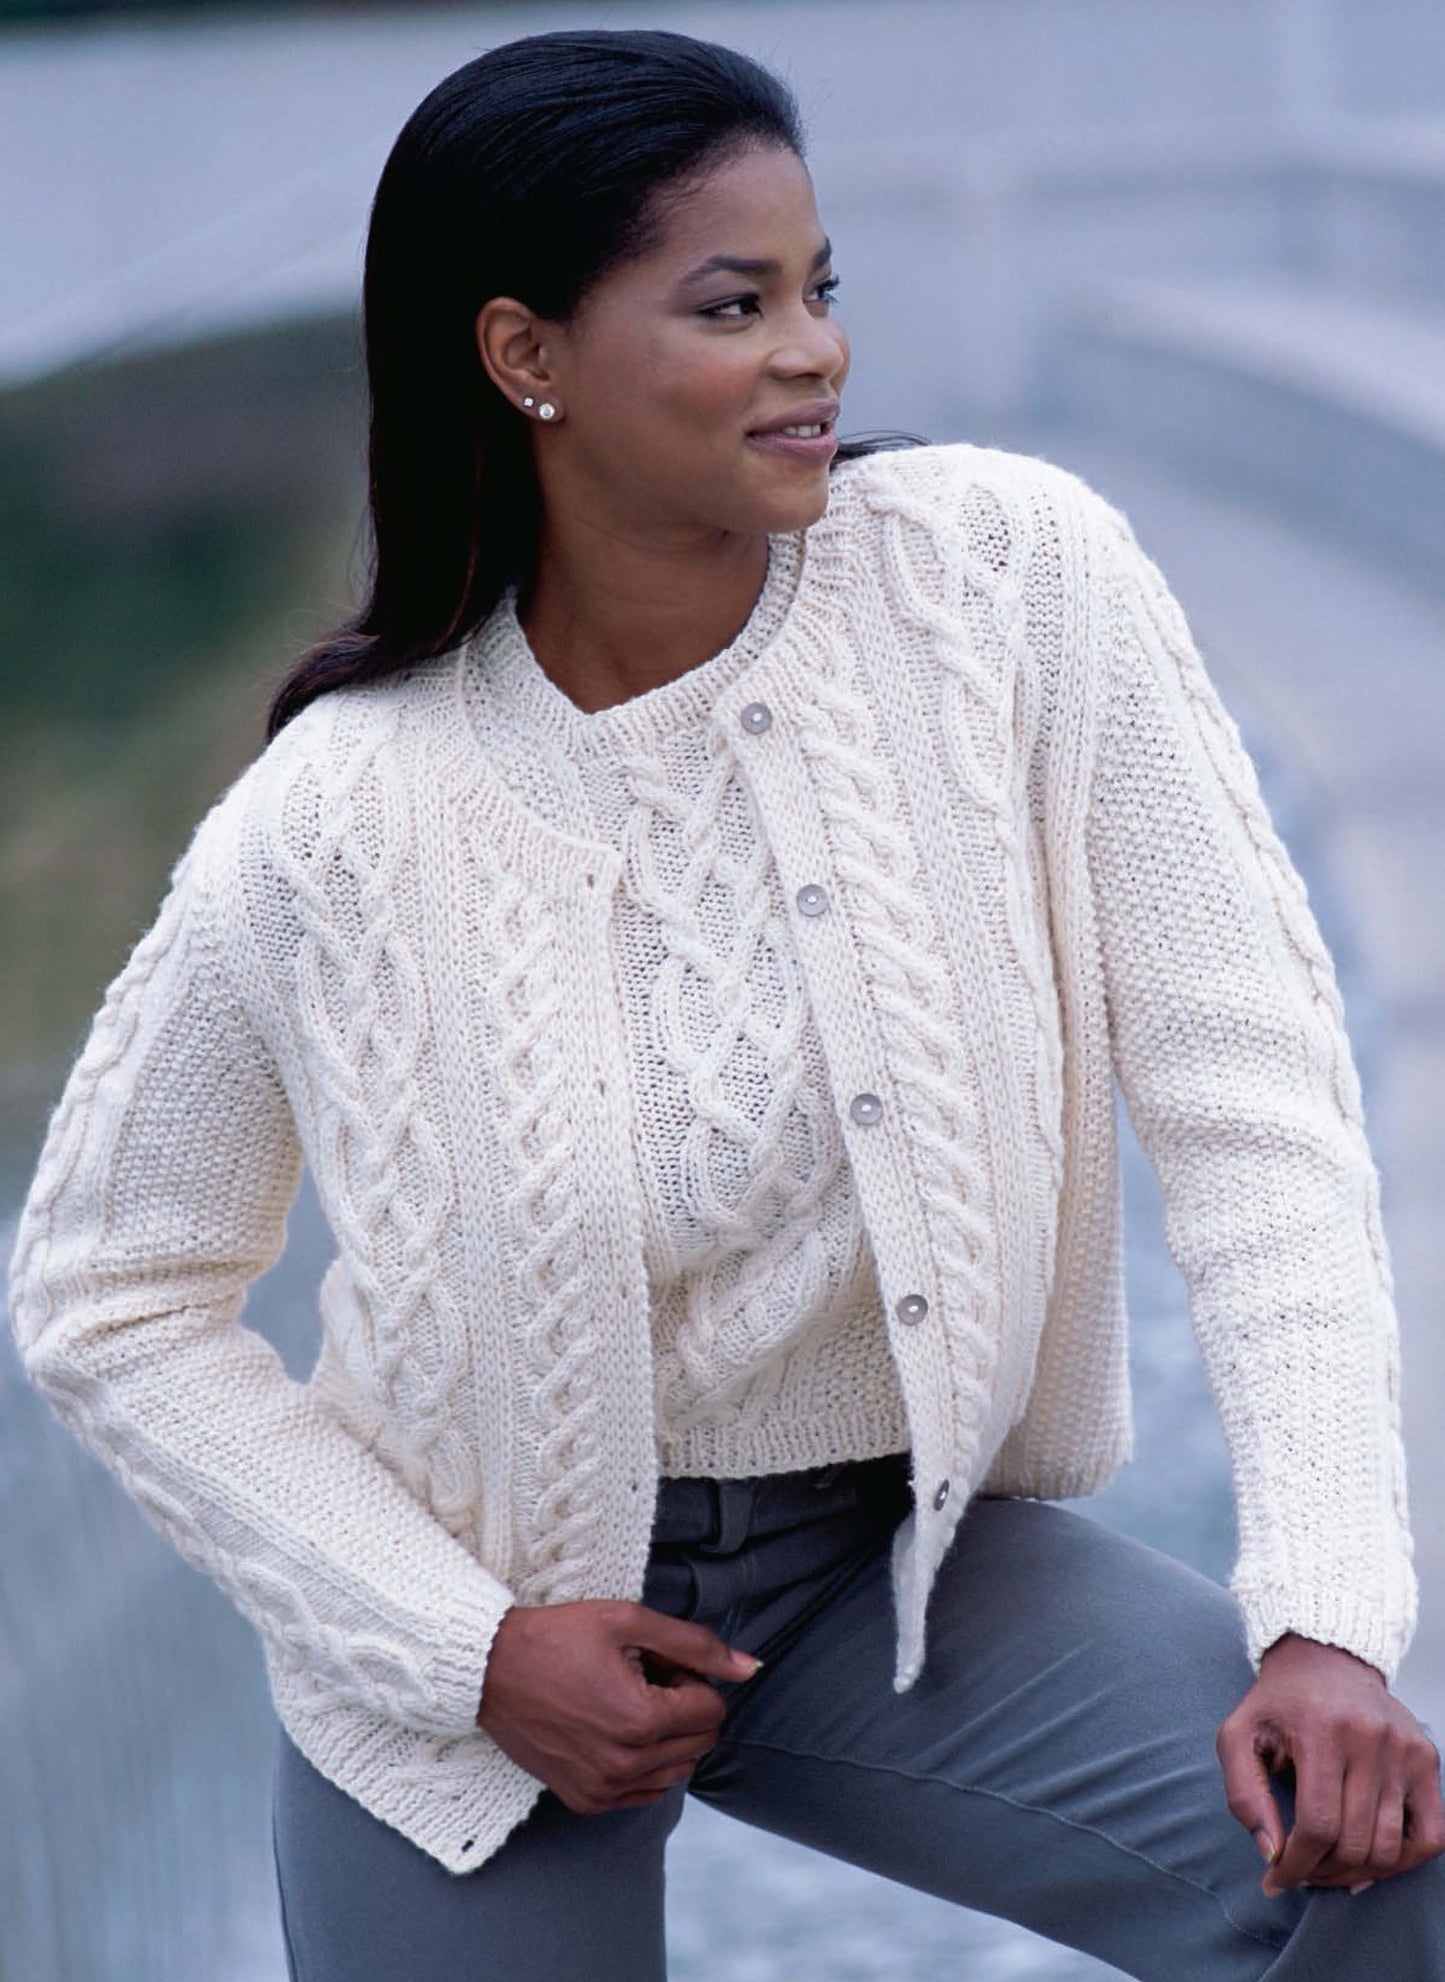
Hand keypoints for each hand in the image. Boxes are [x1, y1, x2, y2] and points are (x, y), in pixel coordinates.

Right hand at [475, 1598, 762, 1814]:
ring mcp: (604, 1789)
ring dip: (667, 1737)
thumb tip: (752, 1667)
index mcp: (640, 1720)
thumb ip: (695, 1643)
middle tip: (642, 1677)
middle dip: (684, 1707)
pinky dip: (644, 1763)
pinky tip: (613, 1730)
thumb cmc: (557, 1638)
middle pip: (701, 1743)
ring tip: (626, 1702)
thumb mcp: (628, 1622)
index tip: (657, 1661)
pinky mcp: (585, 1801)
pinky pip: (645, 1793)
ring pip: (677, 1770)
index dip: (691, 1677)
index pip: (712, 1709)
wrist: (490, 1670)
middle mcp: (625, 1765)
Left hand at [1216, 1632, 1444, 1896]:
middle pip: (1354, 1841)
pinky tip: (1371, 1865)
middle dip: (1320, 1871)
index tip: (1276, 1878)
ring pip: (1390, 1847)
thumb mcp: (1239, 1735)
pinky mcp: (1426, 1758)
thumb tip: (1270, 1853)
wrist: (1325, 1658)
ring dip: (1356, 1873)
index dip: (1296, 1864)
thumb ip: (1244, 1794)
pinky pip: (1430, 1834)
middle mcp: (1370, 1738)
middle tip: (1299, 1873)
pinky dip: (1403, 1862)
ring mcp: (1404, 1749)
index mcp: (1321, 1729)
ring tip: (1327, 1869)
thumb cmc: (1278, 1703)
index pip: (1318, 1824)